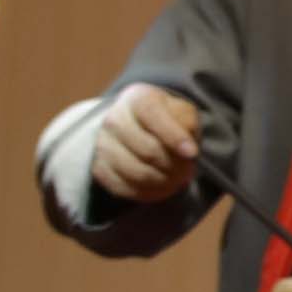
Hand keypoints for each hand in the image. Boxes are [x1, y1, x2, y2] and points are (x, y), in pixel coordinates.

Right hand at [89, 83, 204, 206]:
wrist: (133, 125)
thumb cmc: (166, 118)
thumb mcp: (182, 111)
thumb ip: (188, 124)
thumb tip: (188, 152)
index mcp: (137, 99)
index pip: (154, 116)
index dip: (175, 137)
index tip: (193, 153)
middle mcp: (114, 120)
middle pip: (149, 151)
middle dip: (175, 165)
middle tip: (189, 170)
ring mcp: (102, 145)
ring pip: (138, 173)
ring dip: (165, 182)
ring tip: (179, 180)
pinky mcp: (99, 168)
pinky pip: (125, 189)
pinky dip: (149, 193)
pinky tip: (164, 187)